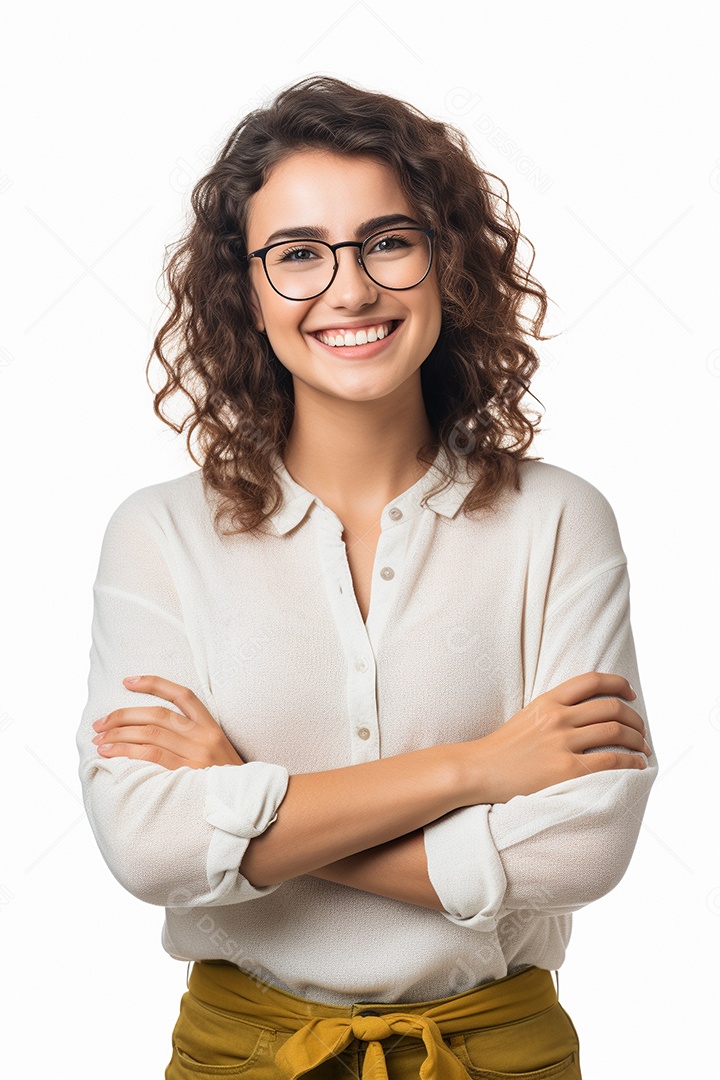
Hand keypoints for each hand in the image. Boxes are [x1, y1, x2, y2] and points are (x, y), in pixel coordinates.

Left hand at [91, 675, 245, 770]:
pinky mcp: (187, 773)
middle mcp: (204, 736)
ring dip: (119, 735)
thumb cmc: (225, 782)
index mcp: (212, 727)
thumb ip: (192, 739)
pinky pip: (151, 756)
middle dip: (122, 716)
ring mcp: (196, 754)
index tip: (127, 682)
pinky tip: (110, 754)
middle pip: (156, 715)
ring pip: (149, 734)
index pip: (182, 695)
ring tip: (99, 740)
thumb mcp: (217, 752)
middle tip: (99, 724)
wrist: (248, 807)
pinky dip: (127, 752)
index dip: (154, 684)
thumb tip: (150, 732)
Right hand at [461, 671, 651, 804]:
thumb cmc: (503, 748)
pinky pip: (611, 760)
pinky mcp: (565, 770)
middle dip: (635, 718)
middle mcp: (557, 717)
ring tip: (643, 750)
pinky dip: (631, 762)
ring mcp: (561, 743)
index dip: (619, 684)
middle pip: (611, 707)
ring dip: (638, 740)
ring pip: (615, 731)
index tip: (631, 694)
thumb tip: (588, 712)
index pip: (592, 680)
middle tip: (642, 730)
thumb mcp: (528, 716)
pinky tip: (637, 766)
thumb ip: (555, 710)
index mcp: (548, 701)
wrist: (479, 770)